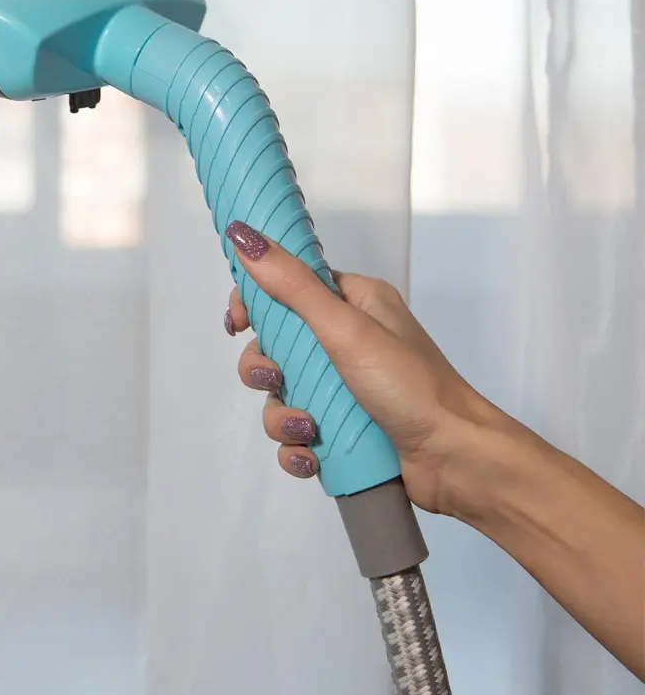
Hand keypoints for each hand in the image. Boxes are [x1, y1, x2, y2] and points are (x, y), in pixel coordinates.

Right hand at [222, 220, 503, 516]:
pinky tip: (312, 456)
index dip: (255, 305)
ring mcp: (344, 389)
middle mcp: (347, 341)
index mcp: (354, 303)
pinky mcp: (342, 430)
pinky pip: (296, 435)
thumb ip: (291, 286)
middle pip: (275, 347)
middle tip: (277, 382)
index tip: (238, 326)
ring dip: (282, 417)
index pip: (288, 288)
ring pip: (280, 396)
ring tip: (307, 430)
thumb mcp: (345, 328)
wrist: (456, 460)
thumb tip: (241, 234)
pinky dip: (296, 447)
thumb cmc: (408, 384)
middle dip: (265, 372)